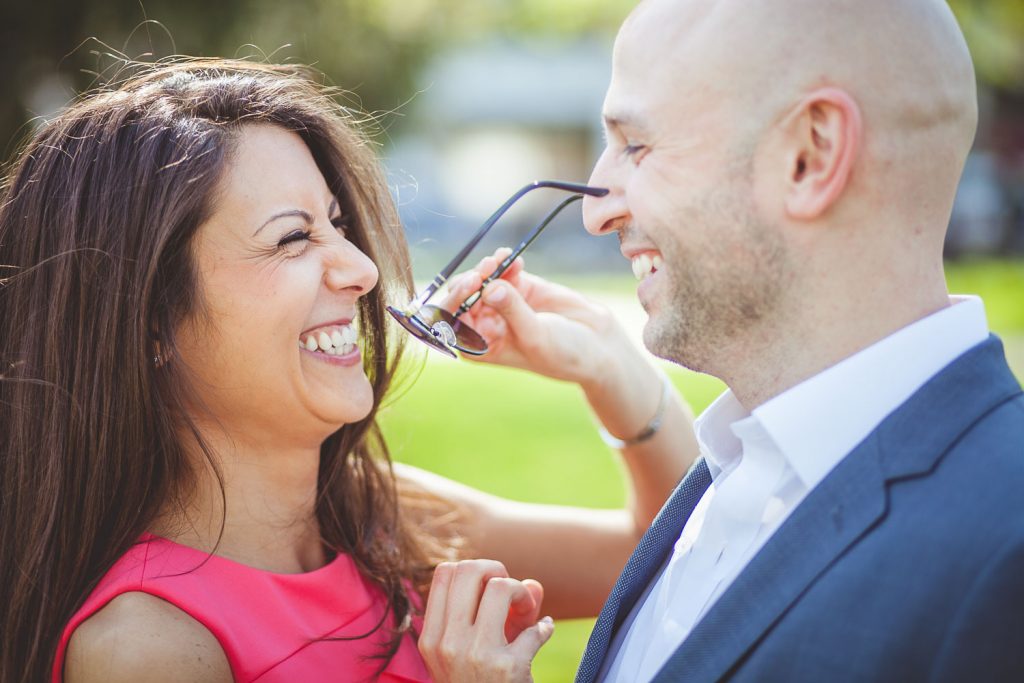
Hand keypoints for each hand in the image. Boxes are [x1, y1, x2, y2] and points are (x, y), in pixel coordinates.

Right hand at [418, 559, 554, 682]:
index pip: (445, 573)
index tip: (488, 587)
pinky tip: (543, 633)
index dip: (473, 570)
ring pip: (501, 587)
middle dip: (497, 570)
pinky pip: (535, 629)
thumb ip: (501, 611)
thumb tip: (534, 585)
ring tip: (527, 613)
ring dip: (522, 593)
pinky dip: (544, 627)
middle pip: (470, 570)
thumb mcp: (471, 651)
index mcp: (432, 638)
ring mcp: (476, 655)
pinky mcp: (507, 668)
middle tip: (510, 592)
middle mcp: (448, 643)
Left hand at [442, 248, 622, 388]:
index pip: (451, 323)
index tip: (471, 284)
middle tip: (486, 269)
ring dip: (486, 267)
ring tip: (500, 260)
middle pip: (460, 297)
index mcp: (479, 347)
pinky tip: (514, 260)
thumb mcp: (536, 337)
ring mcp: (499, 304)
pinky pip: (501, 270)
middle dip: (469, 280)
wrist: (596, 345)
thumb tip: (488, 287)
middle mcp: (484, 325)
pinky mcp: (518, 287)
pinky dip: (504, 262)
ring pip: (479, 279)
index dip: (455, 302)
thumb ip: (512, 311)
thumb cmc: (563, 354)